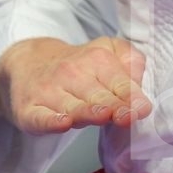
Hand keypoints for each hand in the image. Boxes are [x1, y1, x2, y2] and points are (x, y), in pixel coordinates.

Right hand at [0, 36, 151, 134]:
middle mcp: (71, 74)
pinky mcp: (29, 111)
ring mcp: (49, 92)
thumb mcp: (108, 50)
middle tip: (127, 116)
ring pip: (72, 107)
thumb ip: (130, 60)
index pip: (118, 81)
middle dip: (114, 106)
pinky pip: (41, 117)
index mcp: (96, 59)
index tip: (143, 108)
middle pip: (97, 96)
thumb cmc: (78, 66)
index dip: (131, 96)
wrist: (29, 63)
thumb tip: (140, 80)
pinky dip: (51, 121)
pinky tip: (63, 122)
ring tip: (103, 115)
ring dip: (88, 112)